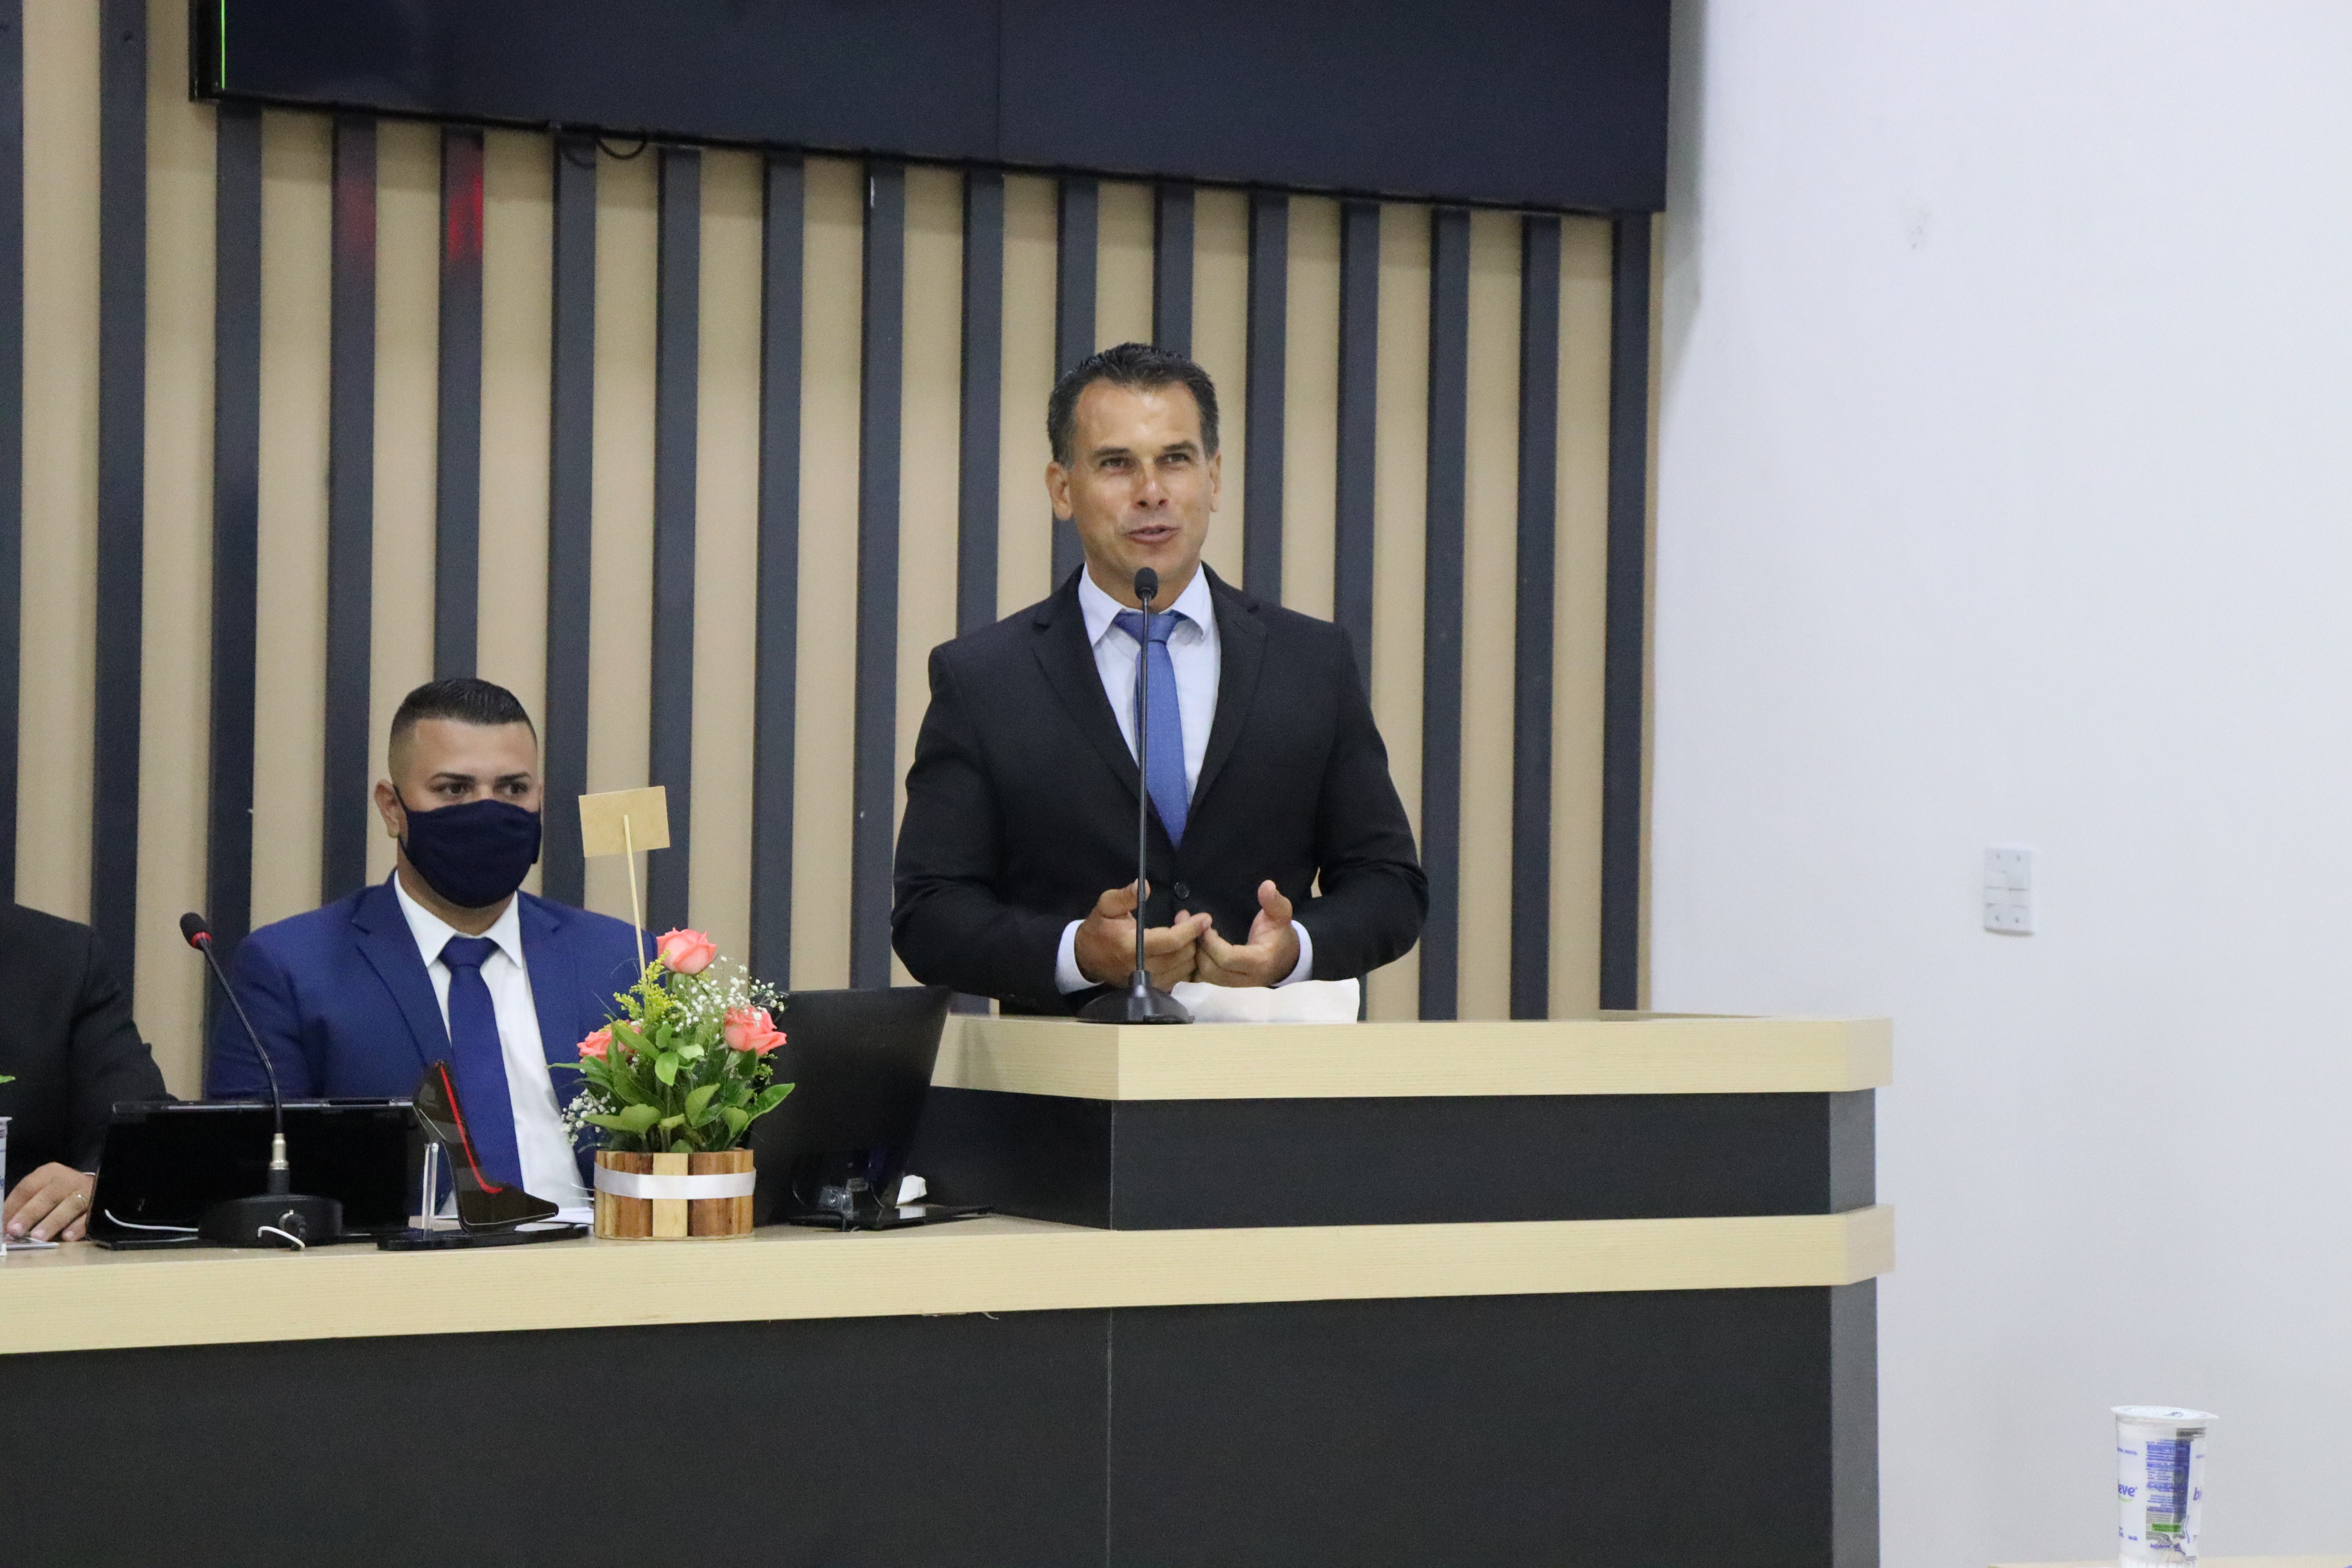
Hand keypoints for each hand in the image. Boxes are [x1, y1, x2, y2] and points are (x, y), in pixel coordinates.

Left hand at [5, 1164, 95, 1242]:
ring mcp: (86, 1192)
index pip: (28, 1187)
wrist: (98, 1189)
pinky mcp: (100, 1205)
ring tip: (37, 1238)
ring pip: (69, 1205)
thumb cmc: (61, 1194)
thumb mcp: (43, 1191)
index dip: (13, 1206)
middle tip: (15, 1231)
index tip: (3, 1224)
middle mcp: (68, 1180)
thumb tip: (4, 1224)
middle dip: (30, 1214)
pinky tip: (67, 1237)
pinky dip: (78, 1227)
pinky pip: (89, 1216)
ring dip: (52, 1222)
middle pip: (48, 1196)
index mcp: (49, 1173)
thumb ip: (26, 1204)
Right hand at [1074, 881, 1212, 989]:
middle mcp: (1142, 968)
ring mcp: (1149, 981)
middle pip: (1183, 956)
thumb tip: (1143, 884)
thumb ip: (1124, 896)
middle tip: (1185, 918)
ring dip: (1192, 950)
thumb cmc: (1099, 929)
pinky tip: (1182, 948)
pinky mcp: (1153, 988)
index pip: (1170, 941)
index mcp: (1131, 947)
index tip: (1205, 917)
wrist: (1087, 959)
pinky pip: (1180, 978)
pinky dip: (1187, 963)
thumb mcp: (1106, 906)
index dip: (1191, 929)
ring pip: (1185, 969)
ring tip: (1183, 931)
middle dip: (1192, 936)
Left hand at [1194, 880, 1301, 987]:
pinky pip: (1202, 980)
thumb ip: (1274, 901)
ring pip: (1204, 977)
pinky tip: (1192, 945)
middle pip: (1211, 970)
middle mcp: (1245, 978)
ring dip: (1192, 955)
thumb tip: (1267, 885)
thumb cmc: (1280, 935)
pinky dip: (1193, 964)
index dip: (1211, 942)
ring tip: (1189, 933)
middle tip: (1190, 925)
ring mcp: (1234, 985)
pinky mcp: (1225, 985)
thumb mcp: (1281, 915)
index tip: (1205, 924)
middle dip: (1197, 947)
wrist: (1286, 960)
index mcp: (1259, 961)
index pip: (1227, 958)